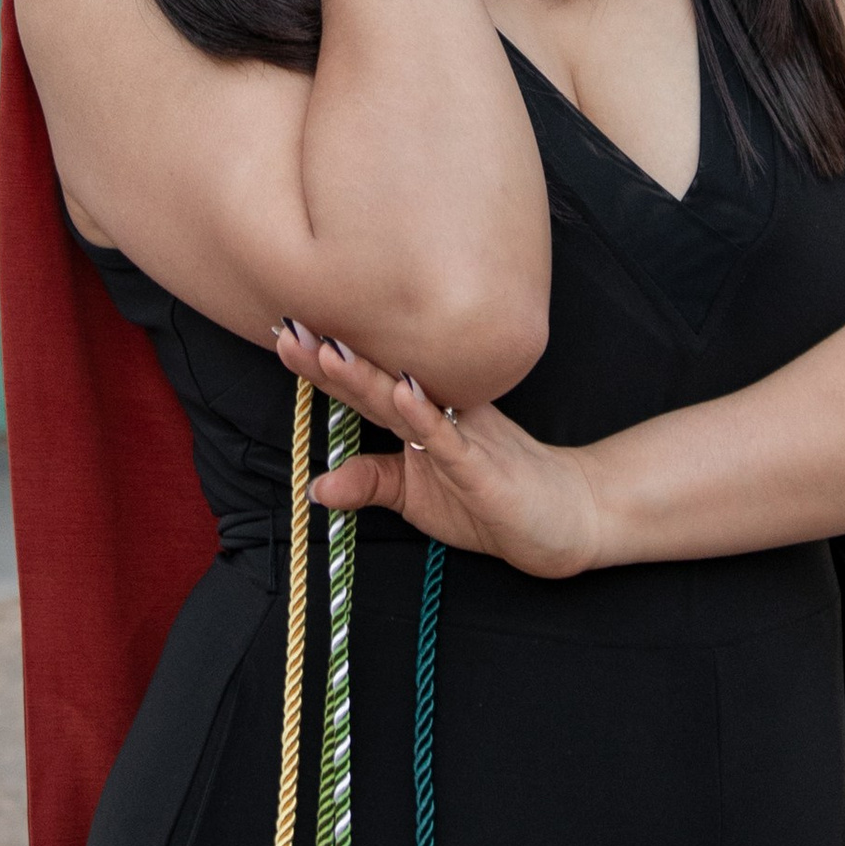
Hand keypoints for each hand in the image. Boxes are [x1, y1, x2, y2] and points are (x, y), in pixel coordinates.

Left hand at [273, 321, 607, 581]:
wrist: (562, 518)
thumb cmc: (487, 501)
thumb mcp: (414, 498)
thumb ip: (370, 484)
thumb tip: (316, 487)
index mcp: (416, 419)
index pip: (363, 388)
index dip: (322, 365)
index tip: (283, 335)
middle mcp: (437, 414)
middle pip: (376, 382)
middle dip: (330, 357)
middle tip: (288, 327)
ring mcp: (462, 436)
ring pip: (407, 401)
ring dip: (367, 375)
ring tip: (327, 349)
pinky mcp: (482, 466)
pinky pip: (449, 438)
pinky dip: (424, 414)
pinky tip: (401, 390)